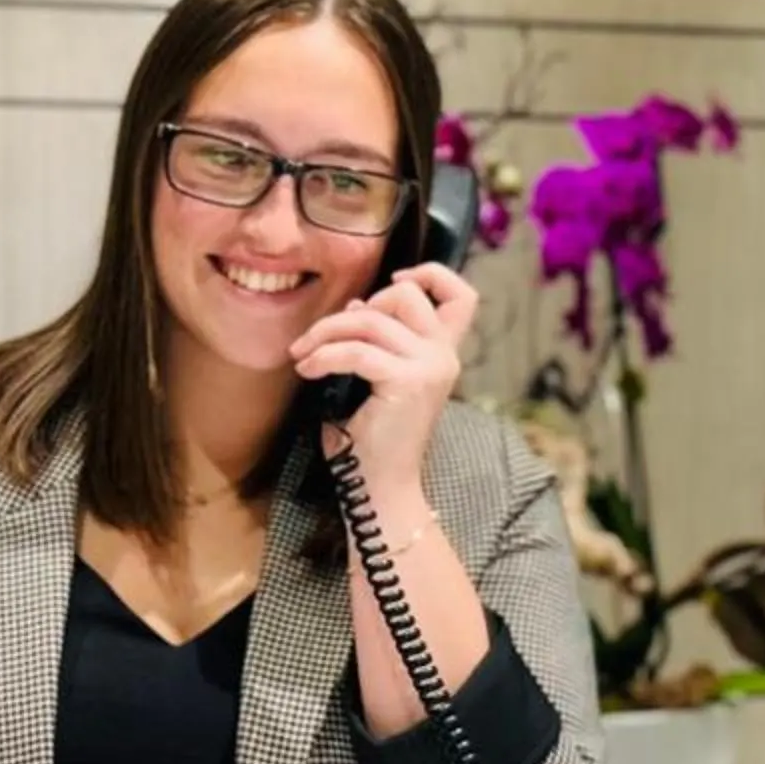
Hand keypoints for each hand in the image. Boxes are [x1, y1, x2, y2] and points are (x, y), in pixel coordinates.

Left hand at [288, 263, 478, 490]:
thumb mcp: (373, 378)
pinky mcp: (407, 383)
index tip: (395, 278)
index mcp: (443, 353)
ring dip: (327, 332)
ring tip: (303, 355)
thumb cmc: (372, 440)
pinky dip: (324, 356)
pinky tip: (308, 370)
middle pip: (405, 294)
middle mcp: (443, 356)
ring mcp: (430, 368)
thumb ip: (372, 340)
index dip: (431, 274)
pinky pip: (356, 352)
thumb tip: (355, 306)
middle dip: (354, 309)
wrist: (381, 488)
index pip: (461, 296)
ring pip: (371, 320)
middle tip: (321, 337)